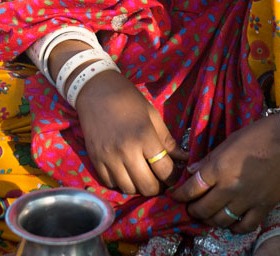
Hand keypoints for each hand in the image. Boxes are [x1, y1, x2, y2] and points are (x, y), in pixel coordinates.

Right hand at [75, 70, 187, 195]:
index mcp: (145, 136)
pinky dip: (120, 182)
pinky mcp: (95, 160)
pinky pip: (110, 184)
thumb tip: (184, 159)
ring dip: (139, 186)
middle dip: (158, 186)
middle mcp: (127, 150)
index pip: (165, 171)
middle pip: (147, 186)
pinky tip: (125, 171)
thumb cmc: (128, 99)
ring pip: (129, 189)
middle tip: (160, 179)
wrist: (96, 90)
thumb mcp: (152, 115)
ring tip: (142, 175)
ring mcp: (109, 157)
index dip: (174, 177)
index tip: (175, 175)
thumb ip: (167, 140)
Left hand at [171, 114, 279, 232]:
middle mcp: (229, 187)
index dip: (181, 194)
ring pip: (221, 220)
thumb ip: (210, 158)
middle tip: (191, 207)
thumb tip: (192, 171)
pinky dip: (234, 227)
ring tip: (208, 215)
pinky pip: (244, 226)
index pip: (192, 188)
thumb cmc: (259, 134)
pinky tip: (231, 222)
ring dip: (210, 220)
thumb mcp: (230, 140)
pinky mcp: (264, 208)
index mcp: (219, 167)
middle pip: (203, 208)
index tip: (176, 195)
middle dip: (193, 209)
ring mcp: (247, 200)